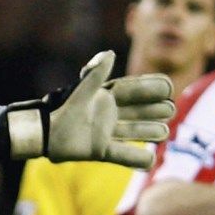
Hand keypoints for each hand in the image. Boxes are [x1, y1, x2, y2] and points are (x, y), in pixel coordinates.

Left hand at [0, 51, 174, 169]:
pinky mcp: (100, 151)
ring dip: (149, 132)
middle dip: (154, 110)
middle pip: (137, 111)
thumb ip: (95, 74)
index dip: (151, 87)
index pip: (133, 90)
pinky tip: (150, 162)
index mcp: (105, 97)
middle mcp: (108, 114)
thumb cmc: (61, 109)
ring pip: (133, 131)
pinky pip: (122, 155)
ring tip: (165, 132)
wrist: (43, 134)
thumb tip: (110, 53)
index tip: (169, 86)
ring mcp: (105, 132)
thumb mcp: (81, 91)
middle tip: (171, 109)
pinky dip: (135, 159)